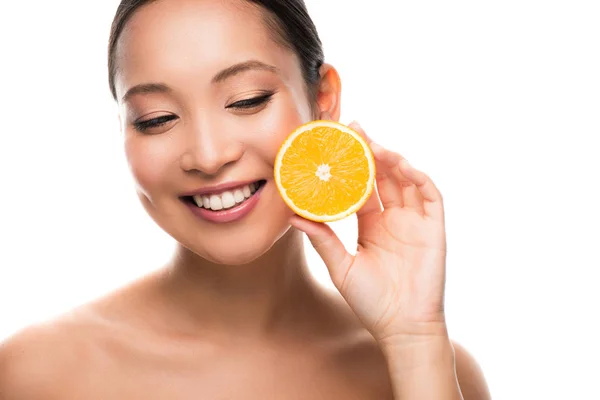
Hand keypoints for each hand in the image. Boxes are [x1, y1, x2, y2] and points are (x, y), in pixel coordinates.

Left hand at [290, 121, 447, 345]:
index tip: (335, 145)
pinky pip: (430, 195)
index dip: (350, 166)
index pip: (361, 186)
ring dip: (391, 159)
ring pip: (405, 180)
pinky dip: (418, 178)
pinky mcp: (434, 228)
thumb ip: (322, 240)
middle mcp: (393, 218)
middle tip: (353, 128)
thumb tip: (294, 216)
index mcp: (371, 225)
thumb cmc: (372, 301)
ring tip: (372, 143)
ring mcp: (415, 221)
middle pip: (383, 176)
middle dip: (370, 151)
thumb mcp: (341, 266)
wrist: (402, 327)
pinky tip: (401, 165)